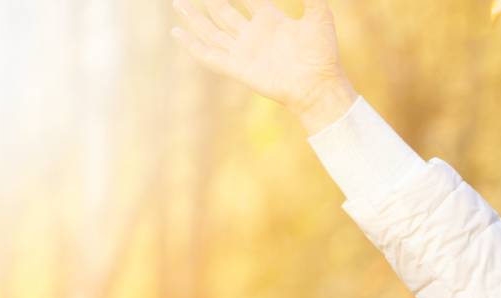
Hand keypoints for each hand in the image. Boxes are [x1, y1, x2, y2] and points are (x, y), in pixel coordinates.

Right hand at [171, 0, 351, 129]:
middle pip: (223, 11)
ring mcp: (244, 51)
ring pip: (211, 29)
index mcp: (270, 21)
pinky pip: (209, 55)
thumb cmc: (323, 55)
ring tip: (177, 2)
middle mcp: (253, 34)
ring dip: (194, 17)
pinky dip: (192, 44)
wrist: (318, 87)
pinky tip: (178, 33)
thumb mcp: (320, 18)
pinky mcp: (237, 67)